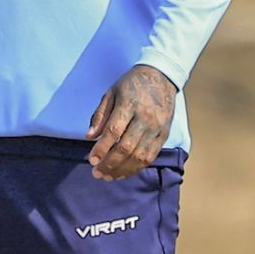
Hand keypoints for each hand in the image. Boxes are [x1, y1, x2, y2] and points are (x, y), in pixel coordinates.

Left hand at [85, 64, 177, 180]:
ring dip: (123, 170)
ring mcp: (157, 128)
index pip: (114, 132)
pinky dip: (137, 167)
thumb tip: (89, 136)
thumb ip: (100, 115)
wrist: (160, 77)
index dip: (102, 148)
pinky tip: (125, 172)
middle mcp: (145, 119)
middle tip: (97, 173)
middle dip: (110, 163)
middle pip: (126, 147)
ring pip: (140, 156)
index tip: (91, 160)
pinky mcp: (165, 135)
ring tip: (109, 176)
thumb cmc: (130, 84)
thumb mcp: (110, 92)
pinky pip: (151, 156)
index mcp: (128, 105)